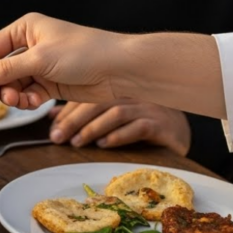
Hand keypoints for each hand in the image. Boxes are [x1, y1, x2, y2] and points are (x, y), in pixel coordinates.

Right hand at [0, 13, 126, 108]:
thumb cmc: (85, 52)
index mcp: (26, 29)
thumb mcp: (40, 60)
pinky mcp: (51, 83)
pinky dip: (27, 100)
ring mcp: (41, 65)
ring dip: (11, 95)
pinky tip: (34, 102)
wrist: (120, 70)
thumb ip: (6, 70)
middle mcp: (31, 45)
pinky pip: (28, 93)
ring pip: (13, 84)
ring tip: (16, 101)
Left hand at [49, 100, 190, 154]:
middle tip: (58, 138)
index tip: (52, 128)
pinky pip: (138, 127)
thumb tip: (52, 116)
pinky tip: (104, 144)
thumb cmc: (140, 122)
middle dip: (74, 121)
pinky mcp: (162, 124)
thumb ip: (82, 114)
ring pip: (116, 113)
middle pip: (98, 102)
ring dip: (93, 128)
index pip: (87, 95)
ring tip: (77, 143)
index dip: (67, 111)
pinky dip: (119, 136)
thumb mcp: (109, 116)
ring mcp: (149, 107)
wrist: (180, 133)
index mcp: (117, 88)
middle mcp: (132, 94)